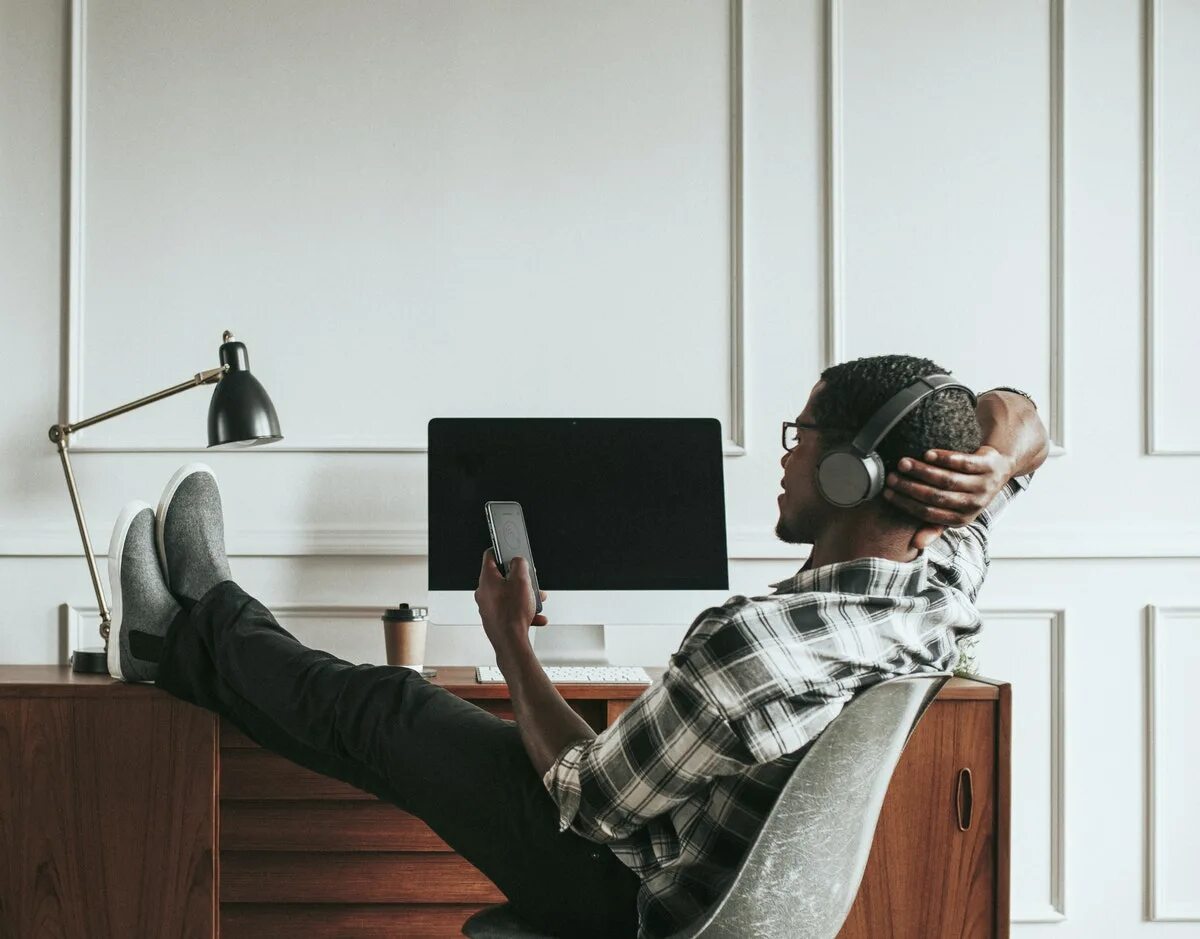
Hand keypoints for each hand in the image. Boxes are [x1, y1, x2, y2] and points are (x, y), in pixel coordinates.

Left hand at [475, 548, 548, 658]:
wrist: (511, 642)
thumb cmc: (512, 614)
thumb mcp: (522, 580)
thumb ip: (520, 564)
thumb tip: (518, 561)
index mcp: (487, 579)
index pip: (490, 556)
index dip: (502, 550)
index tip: (510, 549)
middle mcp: (484, 592)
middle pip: (502, 577)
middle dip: (520, 578)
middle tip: (530, 579)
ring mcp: (489, 607)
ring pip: (509, 594)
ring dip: (525, 595)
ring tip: (537, 600)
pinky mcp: (495, 619)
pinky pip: (511, 610)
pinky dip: (524, 610)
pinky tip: (536, 616)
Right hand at [882, 445, 1014, 549]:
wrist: (999, 469)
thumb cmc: (969, 492)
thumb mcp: (954, 512)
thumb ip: (934, 525)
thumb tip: (916, 544)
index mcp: (962, 518)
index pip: (928, 513)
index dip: (906, 503)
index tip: (888, 492)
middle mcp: (974, 504)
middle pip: (936, 496)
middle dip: (909, 487)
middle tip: (891, 477)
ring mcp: (983, 484)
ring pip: (948, 479)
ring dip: (922, 471)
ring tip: (903, 463)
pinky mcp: (988, 466)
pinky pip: (963, 463)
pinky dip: (944, 458)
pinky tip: (927, 454)